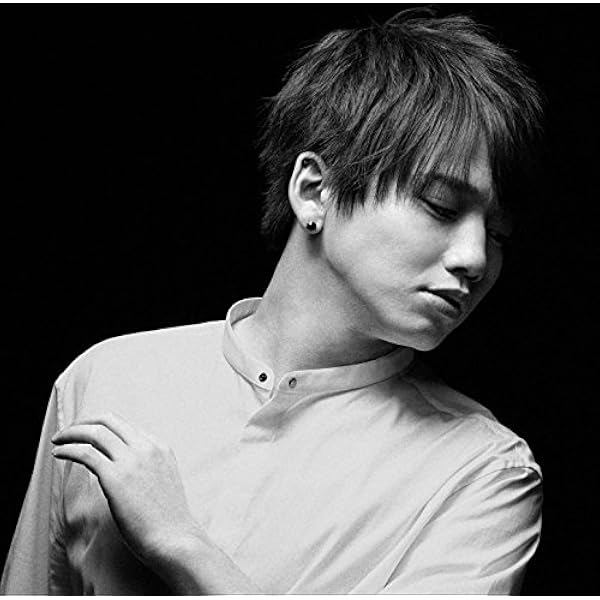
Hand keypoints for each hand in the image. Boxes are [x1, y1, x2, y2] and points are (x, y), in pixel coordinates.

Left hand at [51, 412, 197, 571]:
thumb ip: (149, 468)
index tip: (87, 434)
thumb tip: (126, 472)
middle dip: (84, 422)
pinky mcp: (115, 476)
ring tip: (58, 440)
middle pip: (109, 420)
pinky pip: (85, 453)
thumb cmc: (168, 520)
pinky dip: (68, 449)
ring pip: (95, 432)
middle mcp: (146, 447)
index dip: (102, 426)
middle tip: (69, 431)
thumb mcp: (165, 481)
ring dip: (71, 432)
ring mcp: (132, 460)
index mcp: (159, 448)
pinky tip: (58, 453)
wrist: (174, 538)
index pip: (125, 426)